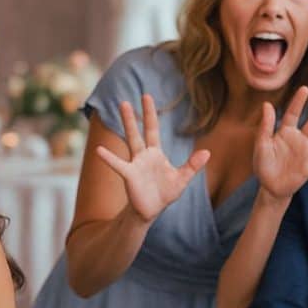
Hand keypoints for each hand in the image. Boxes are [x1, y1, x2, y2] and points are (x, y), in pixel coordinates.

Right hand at [96, 94, 209, 222]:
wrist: (151, 211)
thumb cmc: (165, 193)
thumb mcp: (182, 179)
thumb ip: (192, 165)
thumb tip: (207, 152)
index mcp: (155, 153)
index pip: (153, 129)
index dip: (150, 114)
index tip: (146, 96)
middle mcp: (143, 155)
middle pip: (139, 132)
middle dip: (133, 116)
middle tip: (125, 100)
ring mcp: (135, 164)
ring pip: (131, 141)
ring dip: (127, 125)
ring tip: (120, 109)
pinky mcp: (129, 175)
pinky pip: (118, 164)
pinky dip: (109, 158)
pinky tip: (99, 150)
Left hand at [253, 86, 307, 200]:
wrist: (270, 187)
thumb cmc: (263, 164)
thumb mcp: (262, 145)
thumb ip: (265, 126)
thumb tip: (267, 104)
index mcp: (286, 132)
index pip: (293, 114)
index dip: (298, 102)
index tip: (305, 89)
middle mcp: (299, 140)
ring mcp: (307, 153)